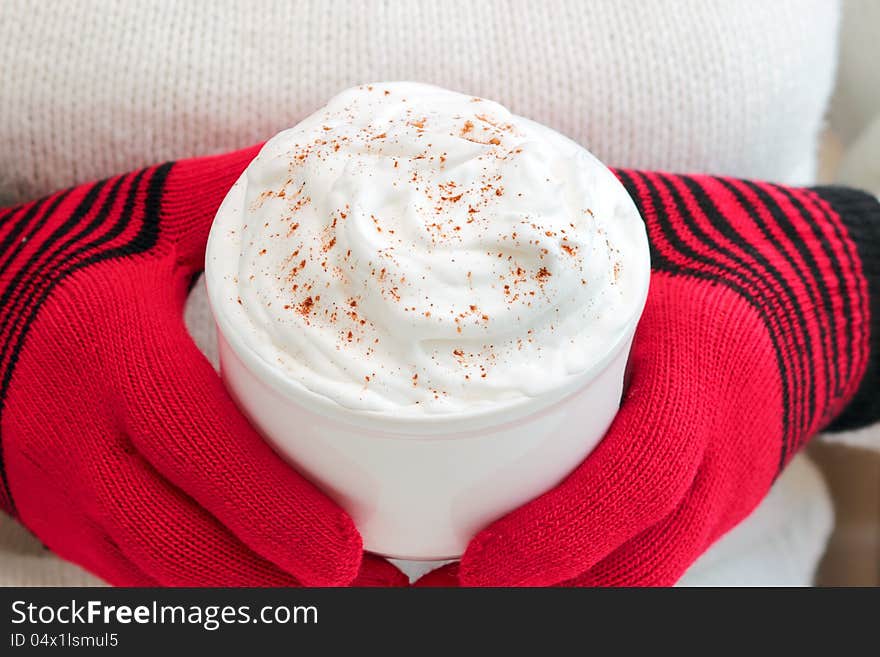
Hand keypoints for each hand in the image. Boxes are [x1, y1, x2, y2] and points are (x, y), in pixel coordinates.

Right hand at [0, 147, 404, 585]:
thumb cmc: (79, 256)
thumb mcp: (153, 213)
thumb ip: (237, 192)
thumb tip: (332, 168)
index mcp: (112, 353)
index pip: (196, 448)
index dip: (269, 509)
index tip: (344, 551)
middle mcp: (77, 436)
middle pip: (182, 542)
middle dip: (278, 582)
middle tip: (371, 583)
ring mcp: (62, 492)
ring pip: (162, 579)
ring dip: (254, 602)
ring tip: (344, 597)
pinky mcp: (64, 521)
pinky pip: (139, 578)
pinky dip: (209, 596)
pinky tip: (271, 590)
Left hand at [419, 171, 879, 585]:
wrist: (780, 313)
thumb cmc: (688, 275)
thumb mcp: (633, 266)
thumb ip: (557, 270)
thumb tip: (432, 264)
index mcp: (702, 375)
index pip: (641, 477)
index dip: (561, 533)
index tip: (476, 565)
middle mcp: (720, 454)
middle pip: (642, 560)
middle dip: (544, 589)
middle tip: (441, 590)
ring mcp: (719, 494)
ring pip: (641, 576)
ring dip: (552, 595)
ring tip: (452, 591)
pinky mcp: (702, 512)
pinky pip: (644, 561)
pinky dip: (579, 579)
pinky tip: (507, 574)